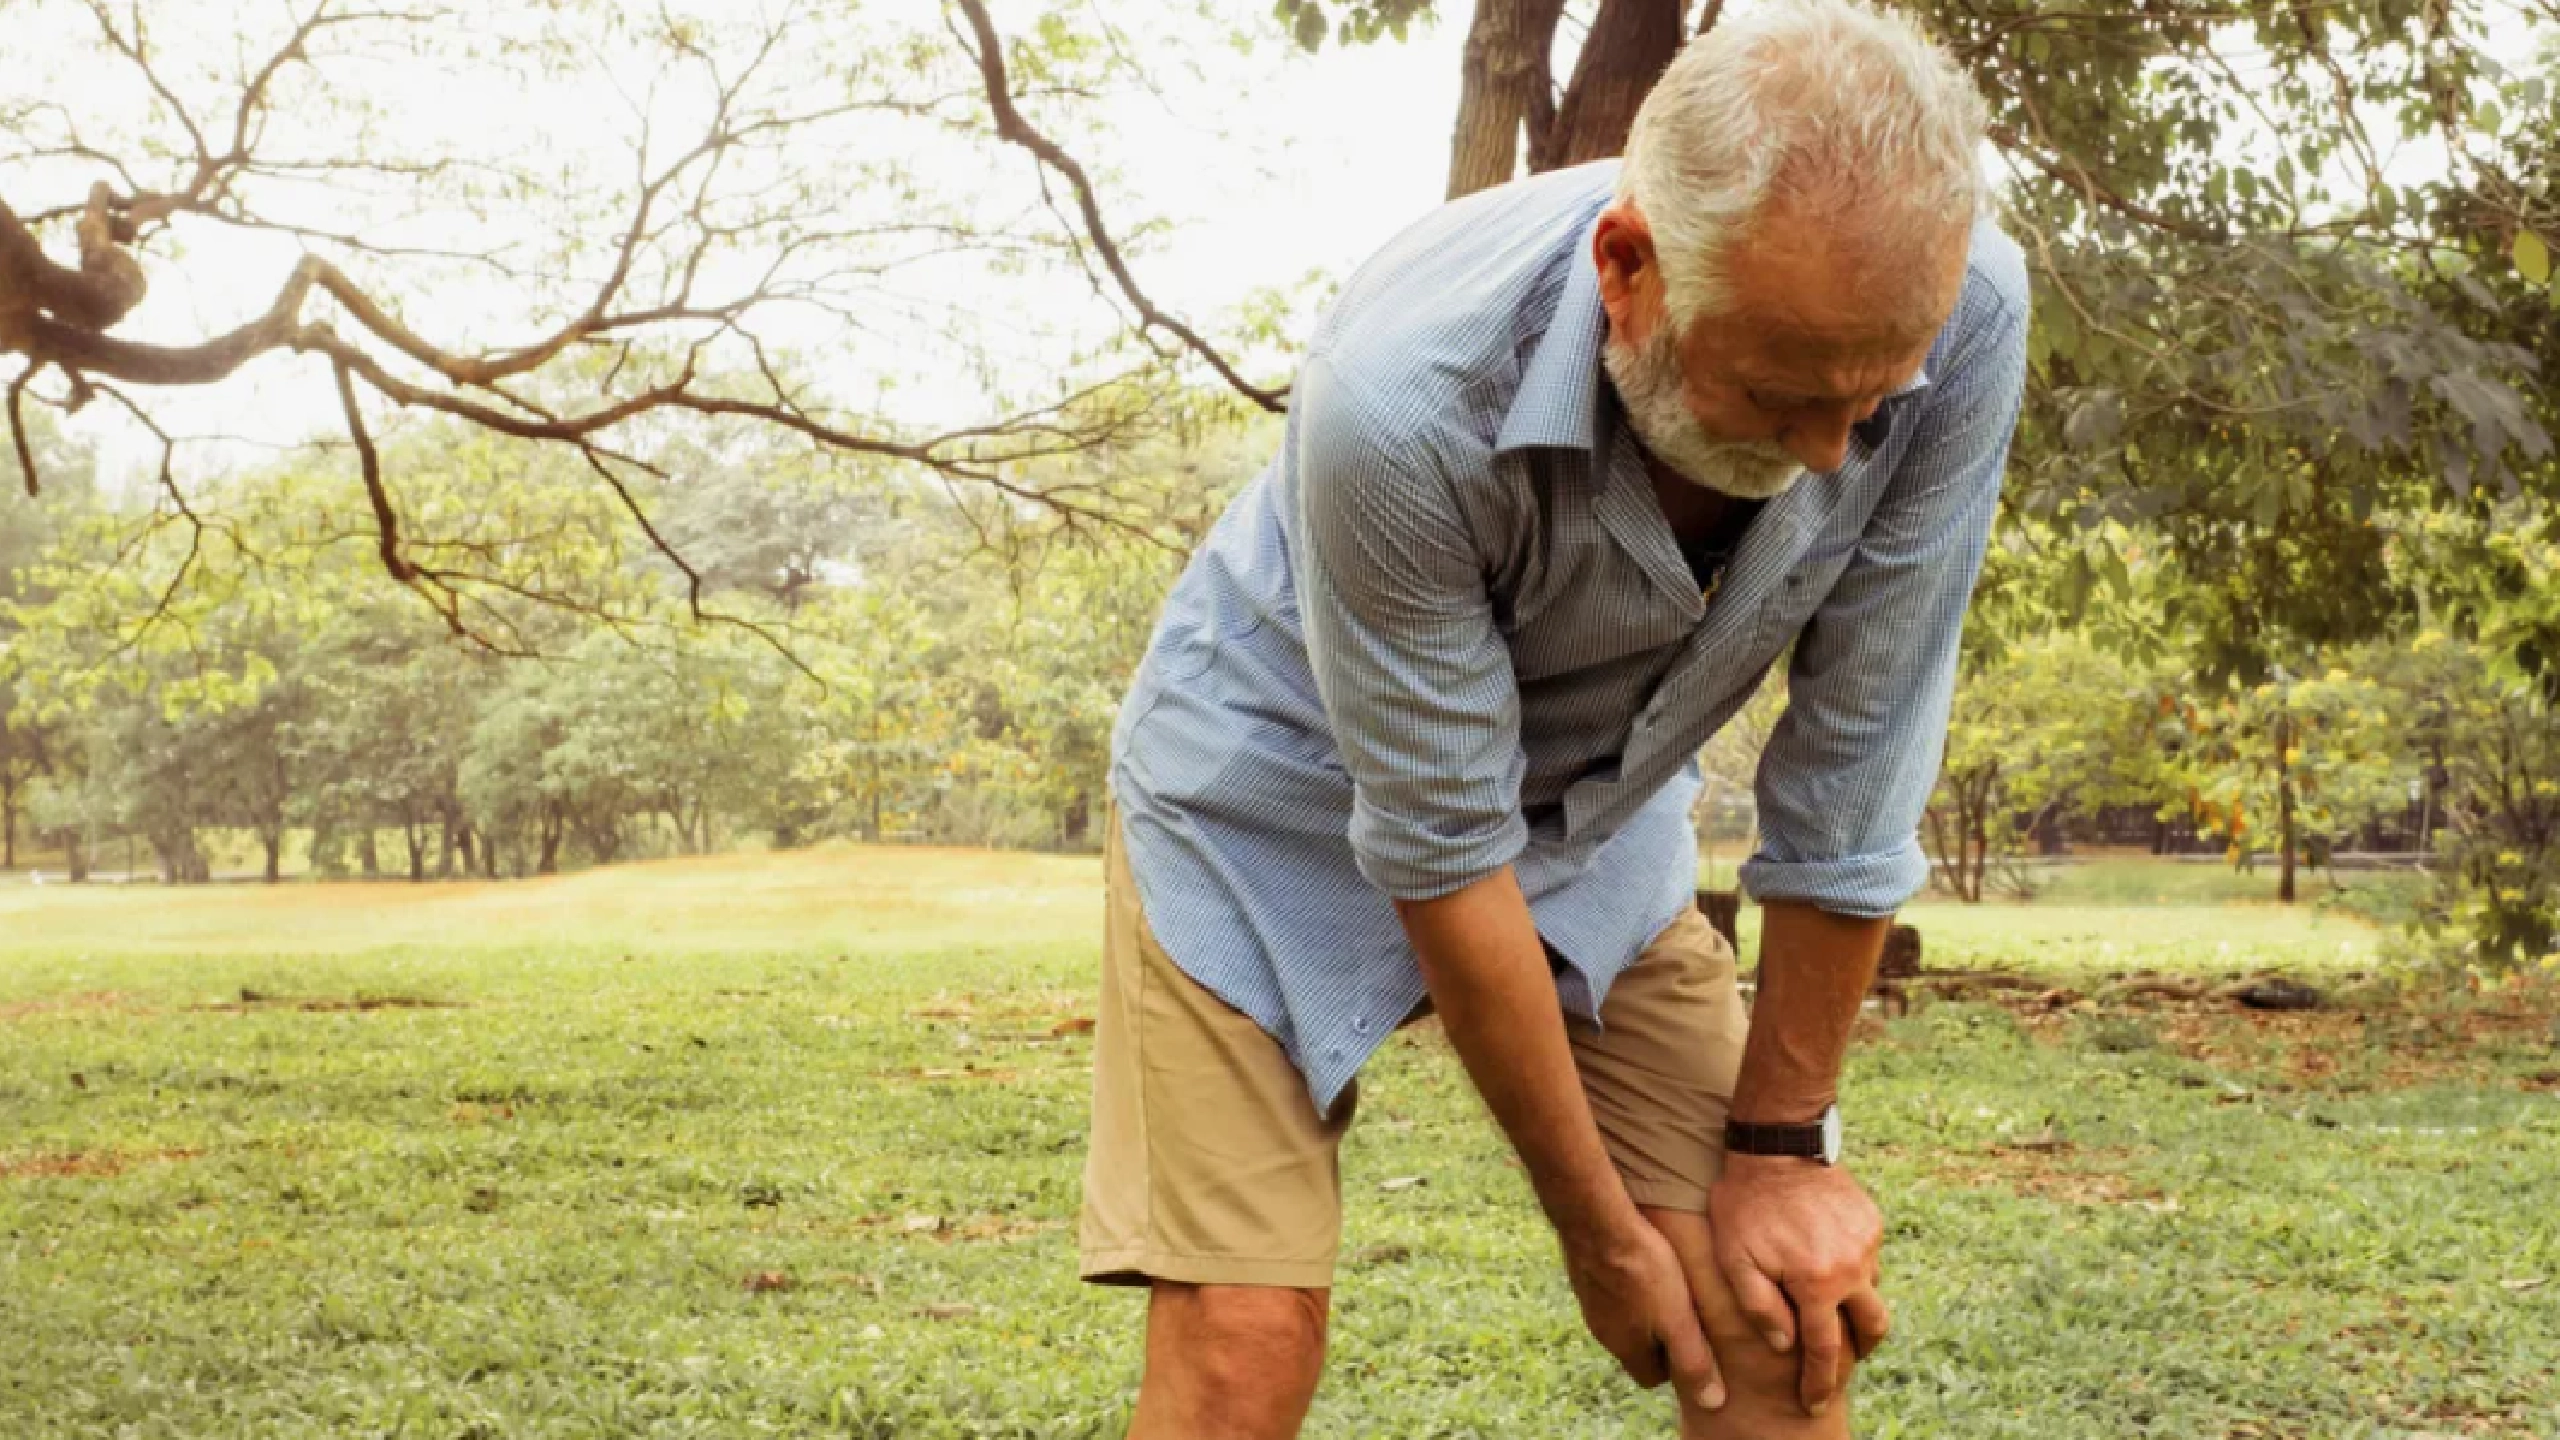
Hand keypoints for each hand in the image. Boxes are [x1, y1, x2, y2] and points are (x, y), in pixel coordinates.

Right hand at [1562, 1214, 1726, 1412]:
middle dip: (1659, 1337)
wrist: (1597, 1221)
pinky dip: (1626, 1285)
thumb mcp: (1678, 1319)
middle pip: (1636, 1348)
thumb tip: (1711, 1402)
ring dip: (1643, 1310)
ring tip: (1665, 1284)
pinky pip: (1609, 1292)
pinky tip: (1640, 1262)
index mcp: (1627, 1349)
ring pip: (1622, 1319)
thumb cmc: (1644, 1270)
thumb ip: (1693, 1360)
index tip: (1691, 1341)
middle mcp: (1603, 1333)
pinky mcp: (1583, 1276)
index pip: (1651, 1378)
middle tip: (1683, 1312)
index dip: (1674, 1365)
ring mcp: (1589, 1304)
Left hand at [1707, 1155, 1888, 1416]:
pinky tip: (1829, 1265)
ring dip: (1856, 1308)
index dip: (1819, 1382)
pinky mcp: (1871, 1222)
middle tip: (1840, 1361)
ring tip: (1831, 1311)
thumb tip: (1783, 1345)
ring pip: (1873, 1291)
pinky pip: (1869, 1259)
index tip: (1813, 1404)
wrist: (1777, 1145)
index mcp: (1818, 1284)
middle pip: (1872, 1328)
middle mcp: (1852, 1268)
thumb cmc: (1745, 1205)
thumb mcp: (1736, 1259)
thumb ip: (1759, 1307)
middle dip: (1859, 1351)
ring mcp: (1867, 1244)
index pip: (1825, 1350)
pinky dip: (1854, 1272)